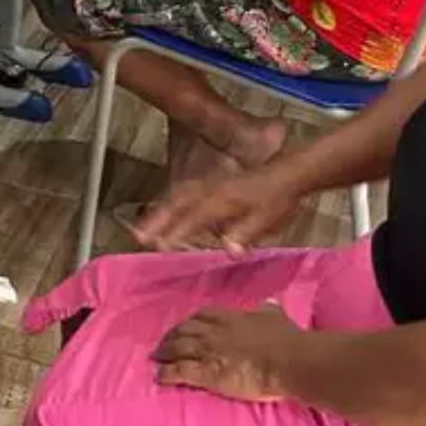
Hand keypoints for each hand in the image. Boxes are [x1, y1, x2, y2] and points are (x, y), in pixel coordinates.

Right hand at [135, 168, 298, 250]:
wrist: (288, 173)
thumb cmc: (277, 199)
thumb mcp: (266, 219)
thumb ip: (246, 234)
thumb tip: (229, 252)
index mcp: (222, 201)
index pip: (193, 218)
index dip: (175, 232)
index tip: (159, 246)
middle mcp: (210, 191)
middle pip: (176, 204)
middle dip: (156, 220)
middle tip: (138, 236)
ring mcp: (209, 185)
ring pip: (177, 197)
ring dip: (158, 211)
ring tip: (142, 226)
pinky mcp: (212, 184)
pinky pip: (184, 192)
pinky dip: (170, 202)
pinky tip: (166, 210)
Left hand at [152, 303, 300, 401]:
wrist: (287, 361)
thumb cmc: (285, 340)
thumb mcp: (276, 317)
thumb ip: (269, 310)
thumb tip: (269, 302)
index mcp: (229, 318)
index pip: (202, 316)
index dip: (191, 321)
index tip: (185, 326)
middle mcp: (213, 332)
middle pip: (184, 330)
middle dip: (172, 336)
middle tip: (164, 342)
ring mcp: (207, 351)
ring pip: (177, 348)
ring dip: (164, 352)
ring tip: (156, 357)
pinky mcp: (205, 373)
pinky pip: (179, 371)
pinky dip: (167, 373)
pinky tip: (159, 377)